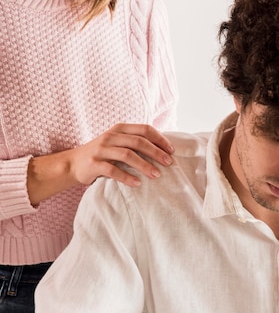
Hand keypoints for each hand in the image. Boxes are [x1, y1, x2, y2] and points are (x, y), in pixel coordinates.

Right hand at [27, 123, 174, 203]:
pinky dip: (127, 177)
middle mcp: (110, 137)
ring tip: (156, 175)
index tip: (172, 150)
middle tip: (169, 163)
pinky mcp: (93, 164)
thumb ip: (133, 143)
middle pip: (138, 142)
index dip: (160, 139)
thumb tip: (162, 150)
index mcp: (119, 129)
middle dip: (156, 152)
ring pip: (127, 155)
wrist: (72, 164)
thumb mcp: (117, 143)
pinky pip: (113, 170)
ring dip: (144, 165)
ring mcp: (101, 150)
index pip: (144, 129)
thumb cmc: (101, 155)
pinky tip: (137, 184)